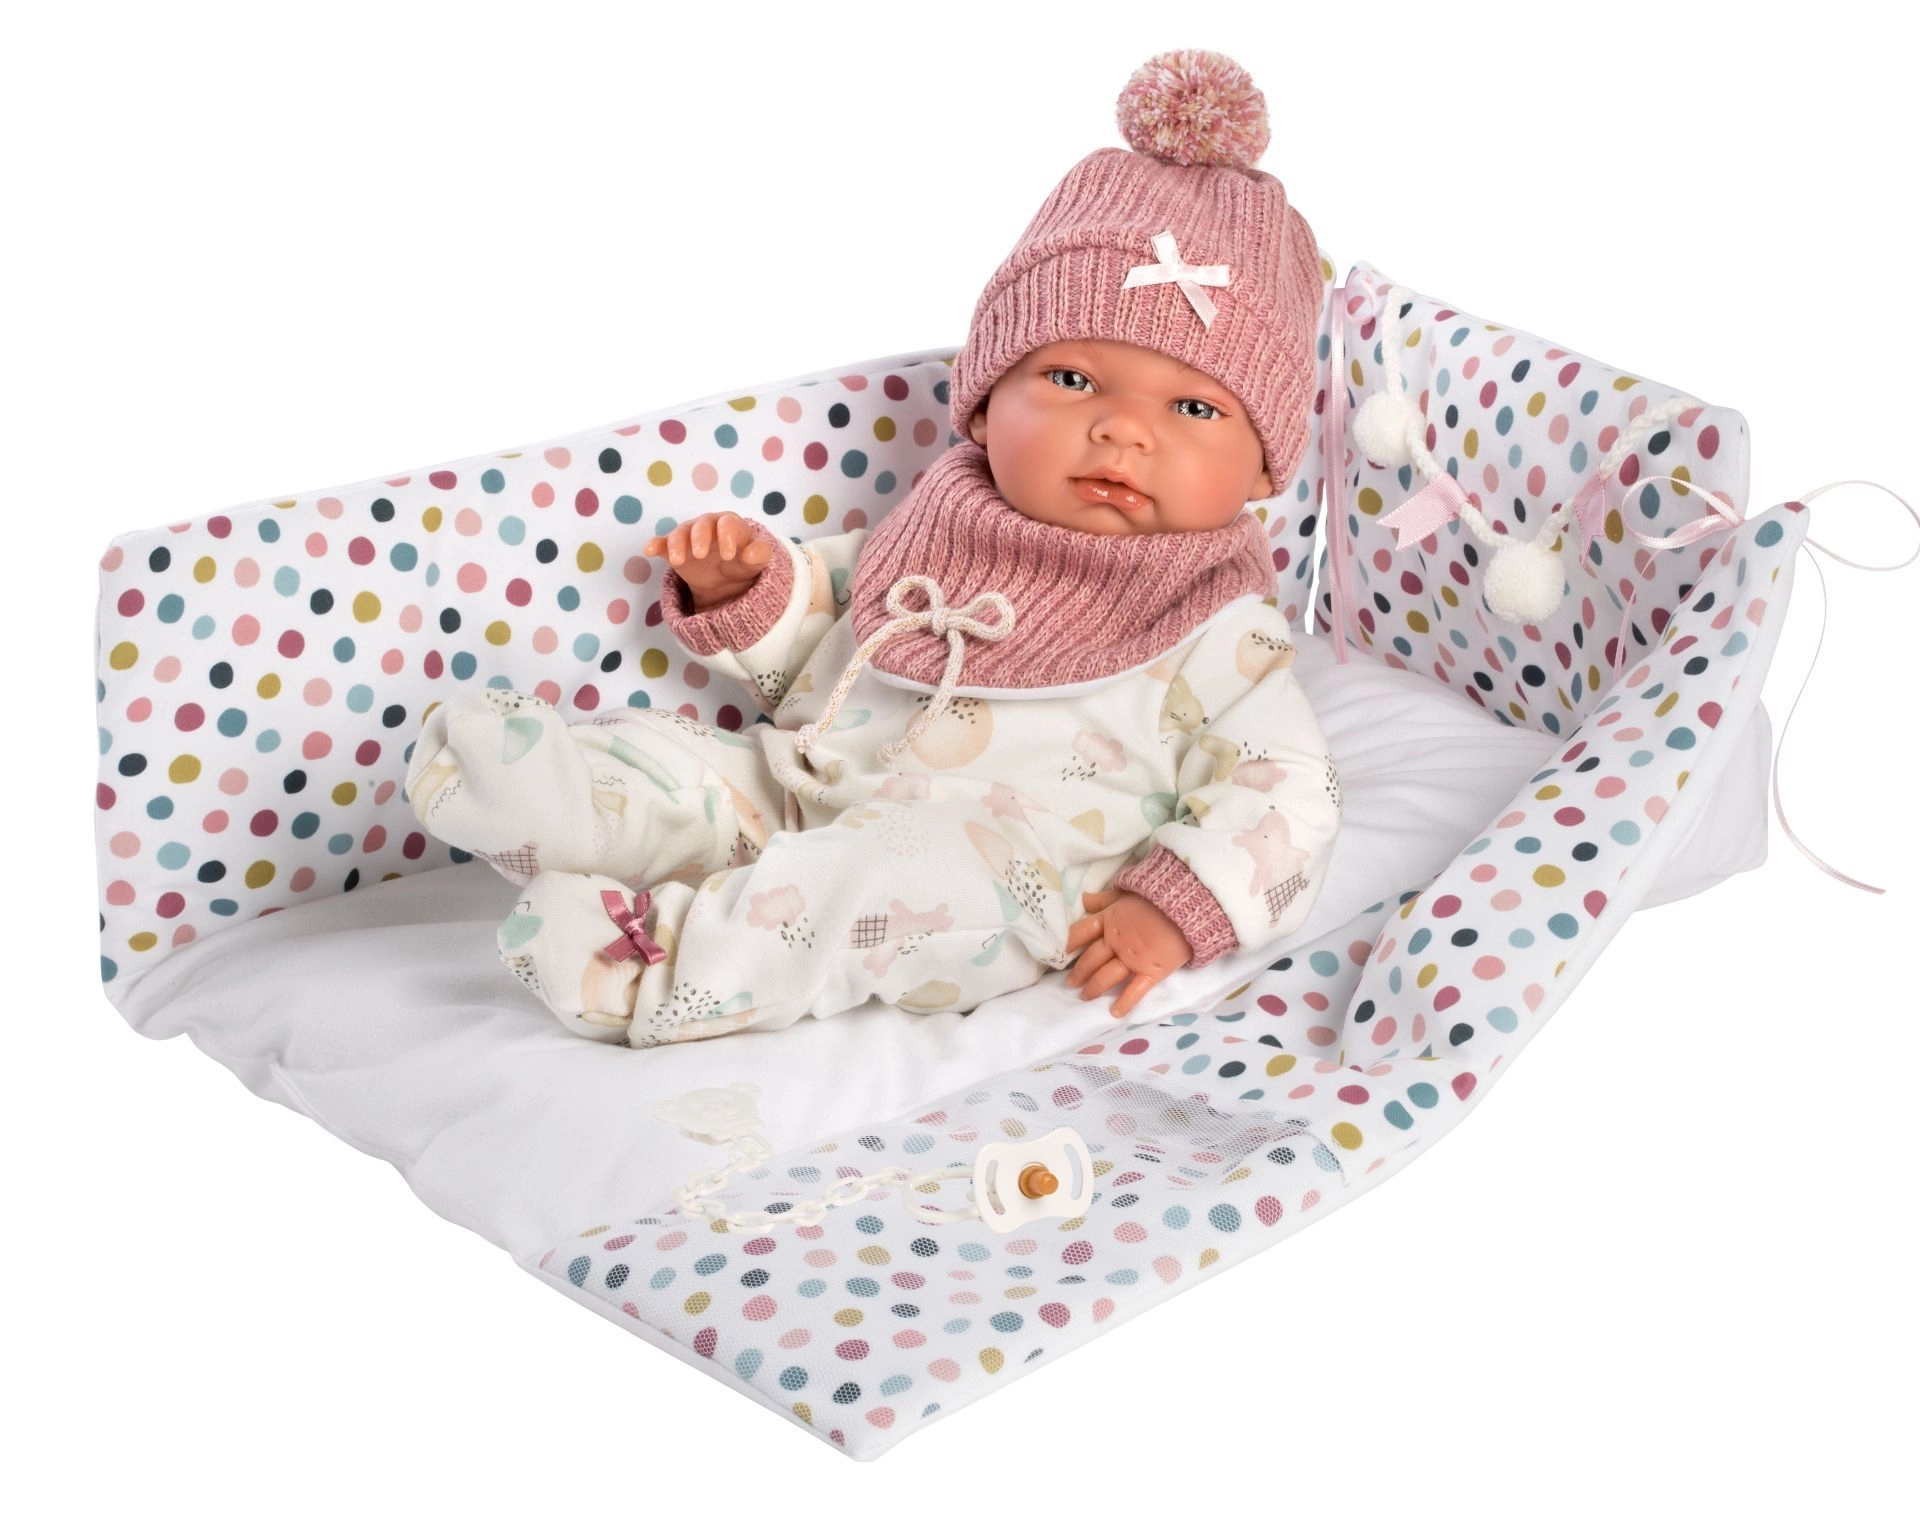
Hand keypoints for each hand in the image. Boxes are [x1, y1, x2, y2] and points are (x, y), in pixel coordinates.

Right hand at [644, 512, 774, 610]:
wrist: (727, 577)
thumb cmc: (743, 561)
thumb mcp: (756, 560)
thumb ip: (760, 554)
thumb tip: (753, 553)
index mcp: (730, 525)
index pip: (728, 523)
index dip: (727, 536)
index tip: (728, 555)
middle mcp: (708, 526)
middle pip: (701, 525)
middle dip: (700, 538)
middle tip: (701, 554)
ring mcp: (689, 537)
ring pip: (680, 533)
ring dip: (677, 544)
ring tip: (678, 560)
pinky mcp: (675, 550)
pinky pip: (663, 543)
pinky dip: (655, 544)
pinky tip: (649, 550)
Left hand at [1064, 887, 1190, 1018]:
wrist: (1184, 908)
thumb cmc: (1156, 897)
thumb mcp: (1126, 893)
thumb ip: (1105, 899)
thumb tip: (1085, 899)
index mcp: (1110, 921)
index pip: (1082, 932)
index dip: (1071, 943)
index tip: (1062, 953)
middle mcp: (1116, 942)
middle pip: (1092, 959)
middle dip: (1079, 972)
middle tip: (1069, 983)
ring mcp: (1132, 959)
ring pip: (1107, 976)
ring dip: (1094, 988)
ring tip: (1085, 997)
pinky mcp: (1151, 972)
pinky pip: (1135, 990)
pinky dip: (1125, 1002)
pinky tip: (1114, 1012)